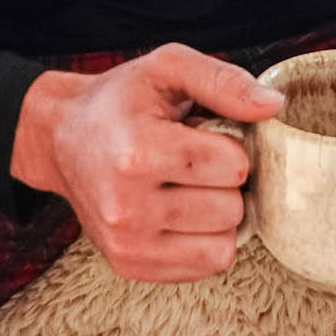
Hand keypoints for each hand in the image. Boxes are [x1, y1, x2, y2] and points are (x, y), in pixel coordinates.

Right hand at [12, 45, 281, 284]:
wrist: (61, 138)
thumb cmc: (121, 100)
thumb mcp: (168, 67)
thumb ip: (224, 80)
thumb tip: (274, 106)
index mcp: (138, 153)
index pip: (233, 166)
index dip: (231, 146)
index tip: (205, 135)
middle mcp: (126, 206)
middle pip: (231, 209)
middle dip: (225, 183)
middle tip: (195, 163)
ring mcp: (125, 243)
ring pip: (223, 247)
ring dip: (218, 216)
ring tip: (189, 188)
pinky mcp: (128, 266)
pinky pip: (203, 267)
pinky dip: (204, 241)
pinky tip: (181, 213)